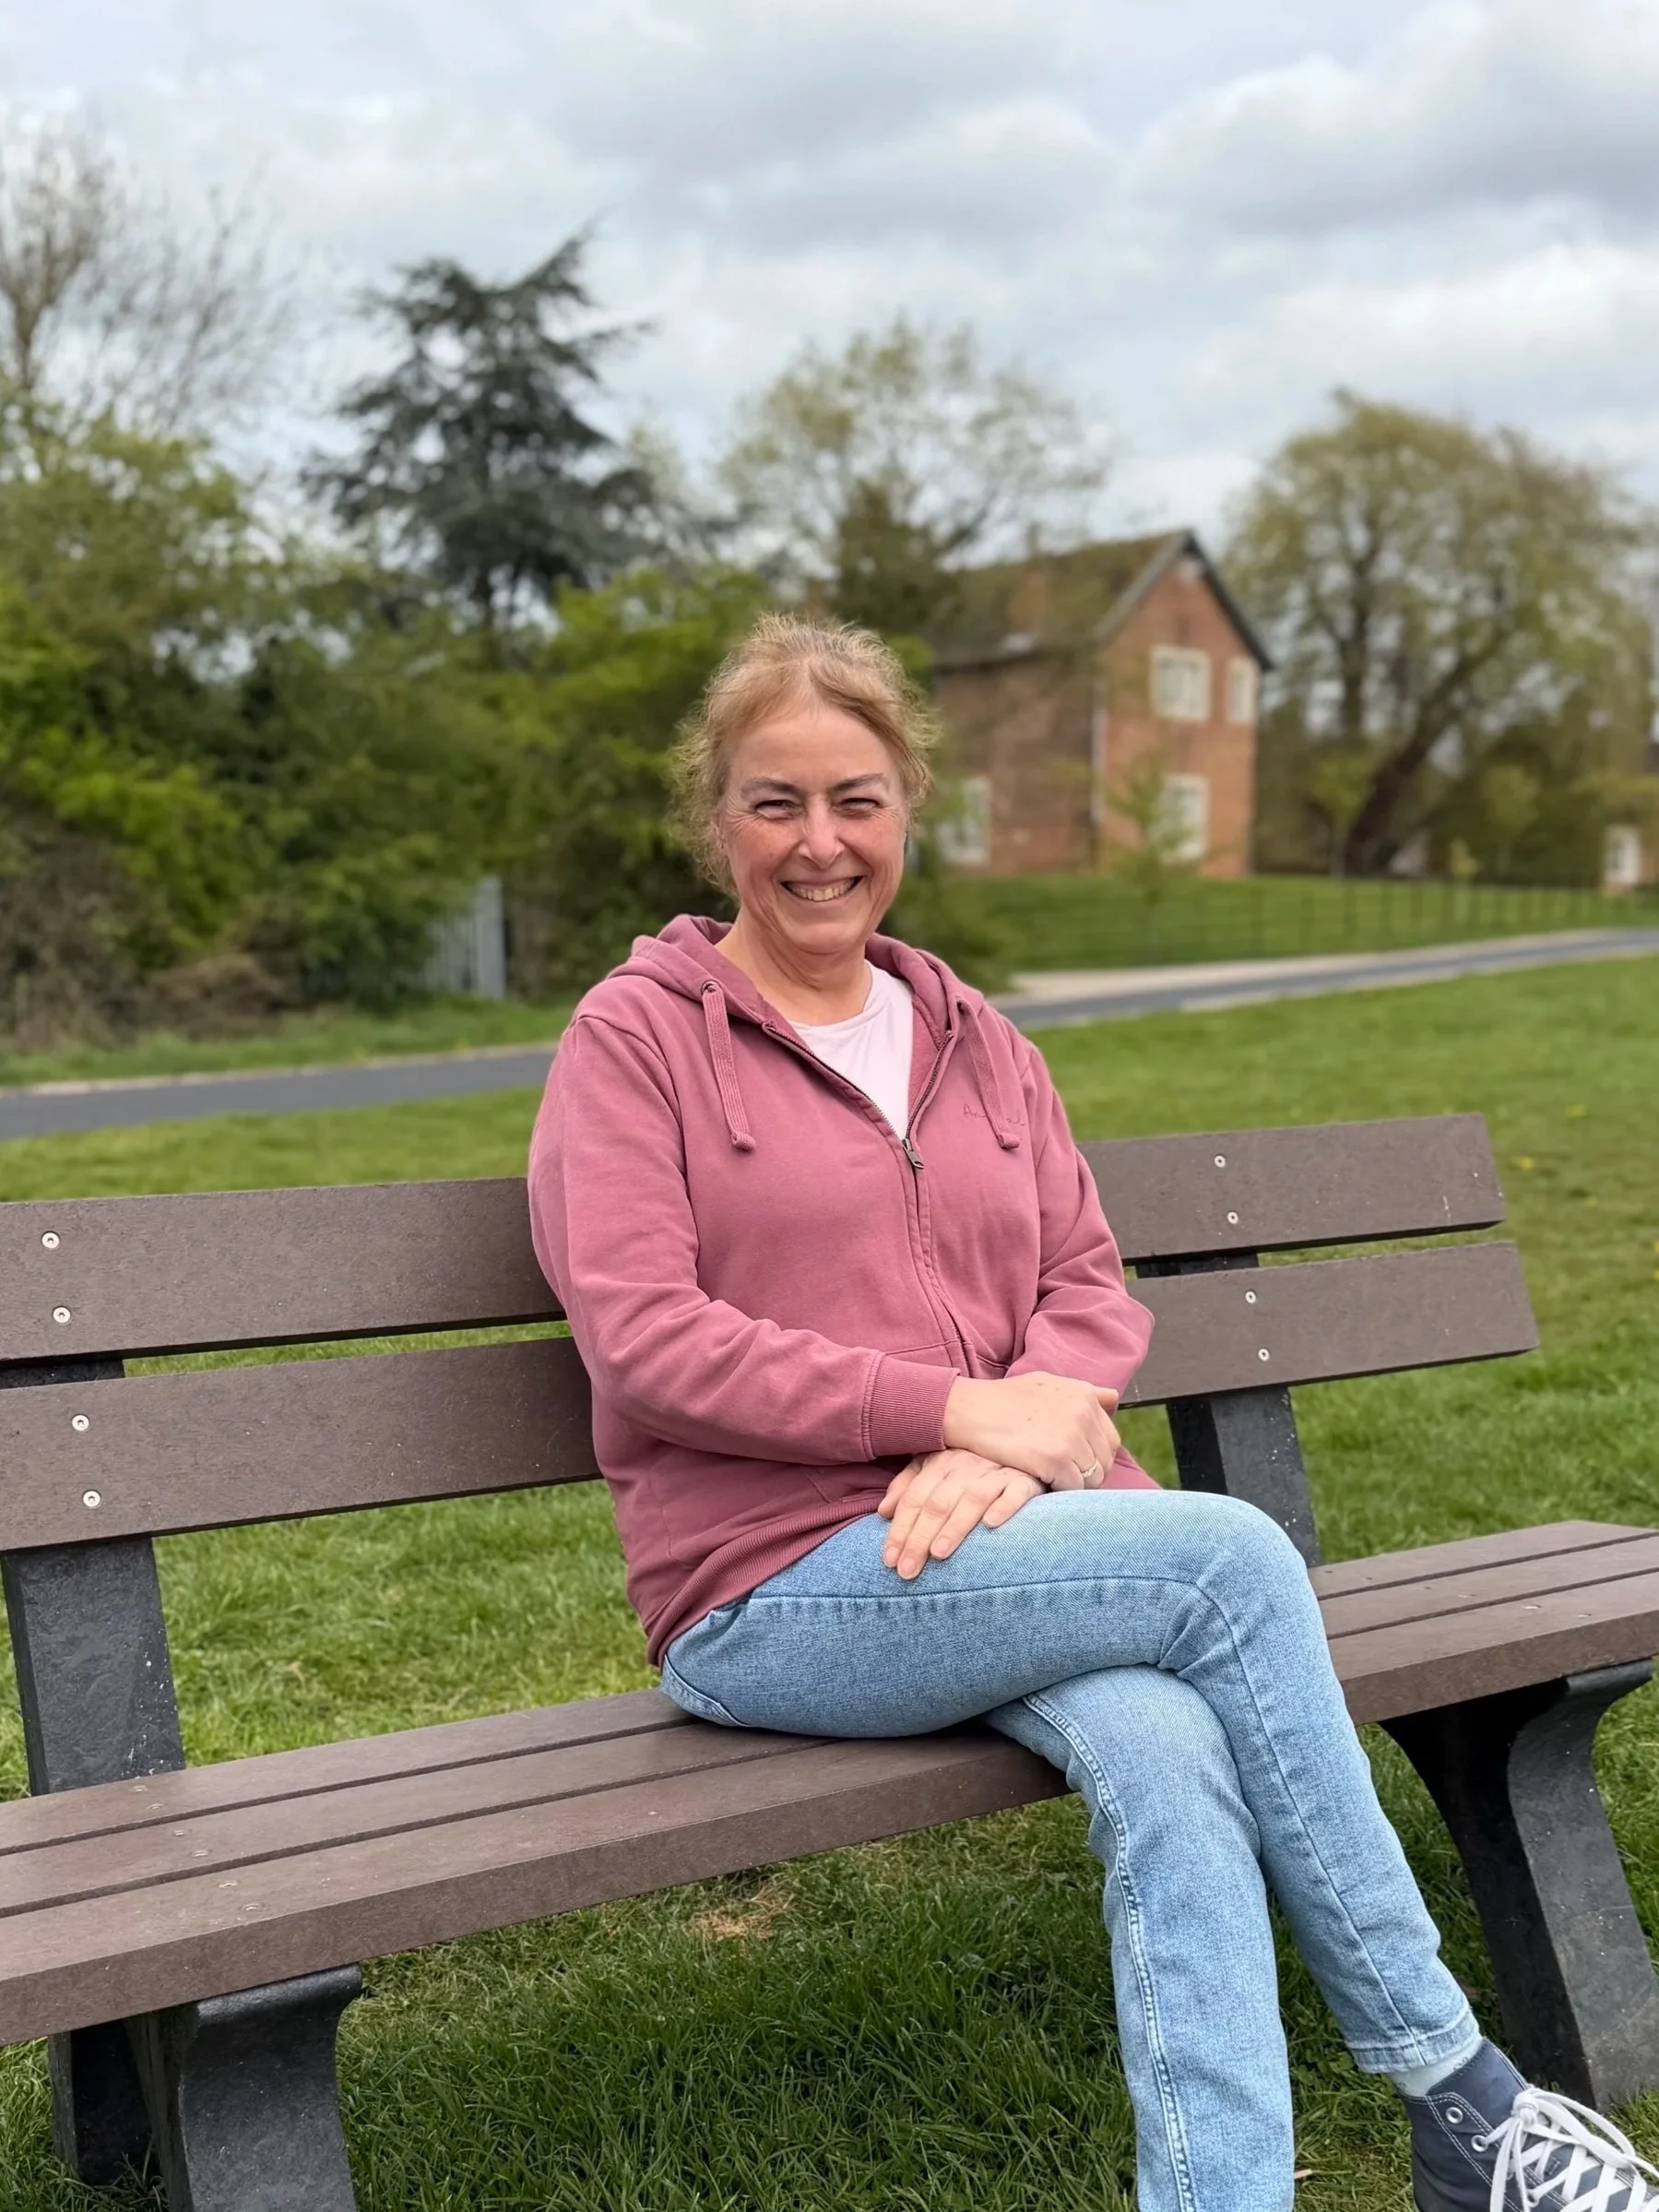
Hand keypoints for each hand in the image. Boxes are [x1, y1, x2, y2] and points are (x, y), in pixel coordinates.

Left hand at [878, 1449, 1044, 1579]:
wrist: (1020, 1443)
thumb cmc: (971, 1464)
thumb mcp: (934, 1466)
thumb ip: (908, 1486)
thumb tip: (883, 1511)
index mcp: (940, 1463)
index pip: (914, 1498)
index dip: (900, 1529)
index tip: (889, 1560)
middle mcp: (965, 1466)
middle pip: (937, 1503)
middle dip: (919, 1538)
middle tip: (907, 1570)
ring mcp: (995, 1472)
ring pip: (972, 1499)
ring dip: (955, 1526)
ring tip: (939, 1554)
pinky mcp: (1024, 1479)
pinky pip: (1015, 1492)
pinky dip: (1004, 1507)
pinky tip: (991, 1525)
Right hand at [942, 1372, 1119, 1487]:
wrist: (970, 1410)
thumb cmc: (1004, 1400)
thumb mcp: (1048, 1383)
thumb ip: (1083, 1393)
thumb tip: (1113, 1399)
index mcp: (1084, 1395)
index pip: (1111, 1438)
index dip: (1095, 1455)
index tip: (1075, 1462)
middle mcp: (1083, 1413)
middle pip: (1105, 1460)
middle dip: (1088, 1472)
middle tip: (1062, 1475)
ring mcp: (1071, 1437)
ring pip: (1093, 1478)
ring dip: (1075, 1484)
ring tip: (1052, 1480)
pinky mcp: (1055, 1460)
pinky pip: (1073, 1488)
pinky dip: (1060, 1490)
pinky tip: (1042, 1482)